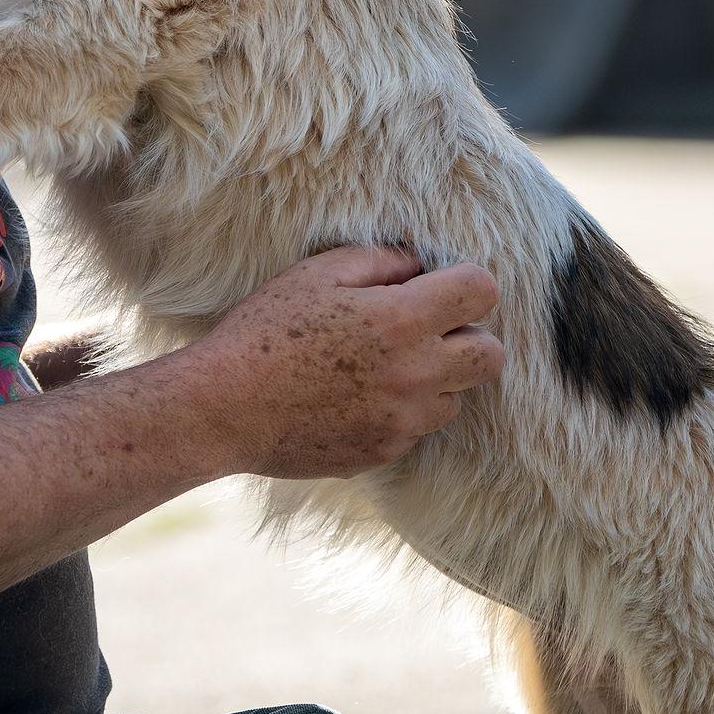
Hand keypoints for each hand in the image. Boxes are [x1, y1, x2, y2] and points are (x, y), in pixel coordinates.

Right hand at [188, 245, 503, 479]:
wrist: (222, 409)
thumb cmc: (262, 332)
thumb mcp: (316, 274)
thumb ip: (379, 261)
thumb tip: (419, 263)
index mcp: (401, 320)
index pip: (481, 292)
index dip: (466, 282)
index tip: (439, 286)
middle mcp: (414, 373)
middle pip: (490, 356)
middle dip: (469, 337)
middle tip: (426, 331)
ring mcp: (403, 419)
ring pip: (455, 398)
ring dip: (433, 380)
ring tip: (380, 369)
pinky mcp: (385, 452)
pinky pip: (417, 429)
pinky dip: (400, 412)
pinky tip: (354, 398)